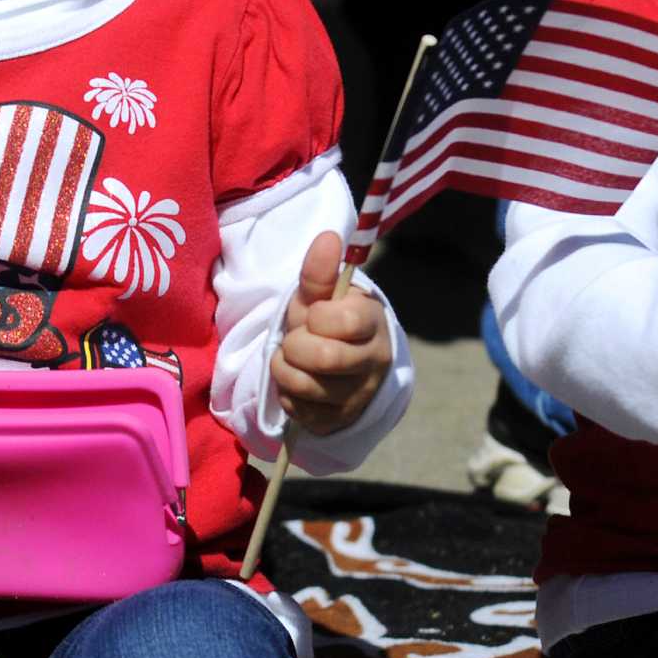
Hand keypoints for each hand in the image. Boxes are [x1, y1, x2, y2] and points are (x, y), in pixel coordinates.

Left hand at [270, 231, 393, 436]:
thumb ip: (320, 272)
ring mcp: (358, 396)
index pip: (342, 320)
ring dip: (284, 370)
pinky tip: (297, 384)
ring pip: (306, 386)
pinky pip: (299, 411)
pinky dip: (288, 396)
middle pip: (322, 356)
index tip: (316, 314)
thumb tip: (328, 236)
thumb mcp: (322, 296)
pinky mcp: (339, 421)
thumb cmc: (329, 322)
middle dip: (294, 345)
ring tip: (290, 360)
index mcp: (373, 324)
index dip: (317, 316)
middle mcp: (373, 362)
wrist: (342, 365)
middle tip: (296, 340)